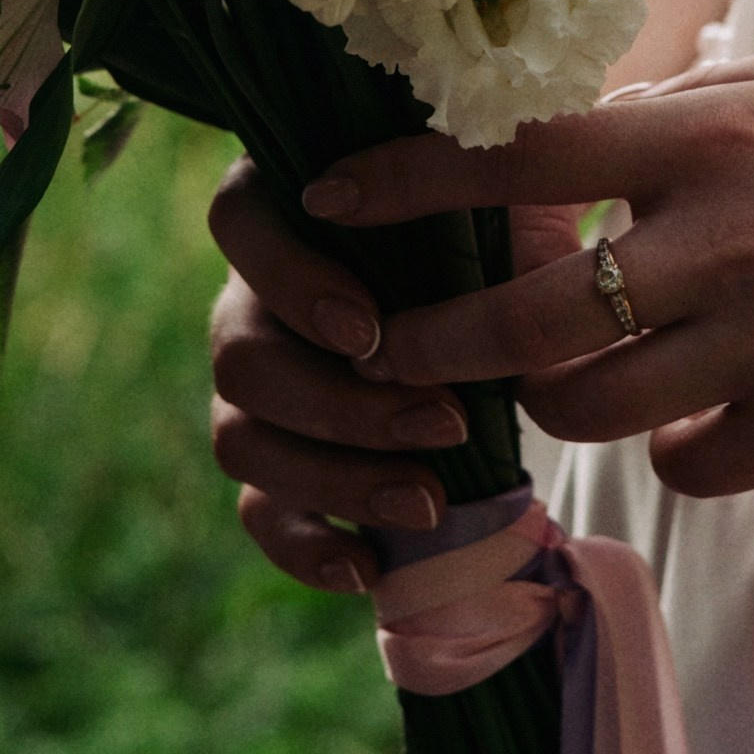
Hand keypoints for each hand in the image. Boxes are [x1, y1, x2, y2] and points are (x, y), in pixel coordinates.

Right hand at [205, 160, 581, 591]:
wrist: (518, 298)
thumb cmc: (499, 222)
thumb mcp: (495, 188)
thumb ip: (468, 186)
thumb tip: (480, 205)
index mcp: (287, 205)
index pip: (235, 223)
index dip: (289, 281)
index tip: (371, 330)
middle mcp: (250, 293)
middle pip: (239, 358)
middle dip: (340, 406)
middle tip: (445, 423)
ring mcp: (256, 384)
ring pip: (240, 441)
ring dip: (334, 480)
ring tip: (430, 501)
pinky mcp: (277, 460)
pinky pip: (257, 513)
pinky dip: (306, 548)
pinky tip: (369, 567)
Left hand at [300, 42, 753, 494]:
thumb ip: (704, 105)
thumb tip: (607, 127)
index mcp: (717, 135)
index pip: (517, 162)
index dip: (406, 186)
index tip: (330, 198)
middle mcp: (725, 244)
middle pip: (523, 321)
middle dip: (432, 344)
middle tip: (388, 351)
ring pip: (591, 409)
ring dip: (545, 400)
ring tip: (534, 382)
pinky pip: (692, 466)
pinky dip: (667, 450)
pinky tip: (683, 418)